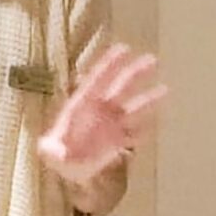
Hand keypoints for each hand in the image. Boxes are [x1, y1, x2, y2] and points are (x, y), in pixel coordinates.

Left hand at [38, 43, 167, 184]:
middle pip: (121, 86)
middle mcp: (100, 109)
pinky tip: (158, 122)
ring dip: (149, 99)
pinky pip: (135, 132)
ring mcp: (111, 124)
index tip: (123, 48)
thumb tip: (50, 150)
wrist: (67, 168)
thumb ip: (51, 149)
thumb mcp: (50, 151)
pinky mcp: (119, 140)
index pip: (98, 78)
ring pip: (134, 108)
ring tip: (165, 89)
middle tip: (152, 59)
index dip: (110, 63)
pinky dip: (145, 128)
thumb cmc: (56, 155)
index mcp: (82, 103)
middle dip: (135, 72)